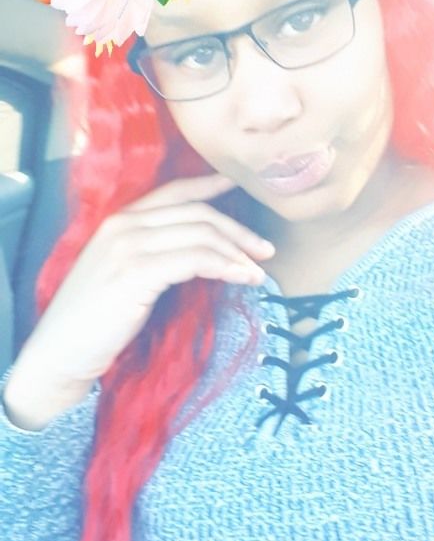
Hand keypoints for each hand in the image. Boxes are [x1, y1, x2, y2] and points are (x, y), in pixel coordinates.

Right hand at [16, 173, 274, 386]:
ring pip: (201, 235)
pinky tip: (241, 278)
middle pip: (196, 214)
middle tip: (265, 250)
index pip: (174, 192)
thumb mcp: (124, 275)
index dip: (209, 185)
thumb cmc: (93, 322)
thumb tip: (203, 253)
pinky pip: (196, 260)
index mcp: (119, 220)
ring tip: (258, 272)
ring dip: (237, 252)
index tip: (238, 186)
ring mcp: (128, 246)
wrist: (60, 354)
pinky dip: (225, 267)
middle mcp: (123, 225)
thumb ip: (153, 254)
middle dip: (237, 230)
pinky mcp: (136, 273)